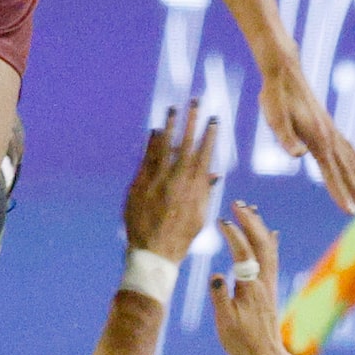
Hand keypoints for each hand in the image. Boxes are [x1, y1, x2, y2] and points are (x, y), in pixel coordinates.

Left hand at [123, 104, 217, 261]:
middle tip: (196, 102)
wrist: (153, 252)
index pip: (204, 153)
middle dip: (192, 120)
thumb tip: (215, 173)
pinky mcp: (140, 184)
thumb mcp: (200, 216)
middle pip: (185, 143)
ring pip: (164, 146)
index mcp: (194, 187)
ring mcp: (157, 180)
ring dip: (170, 125)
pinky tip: (155, 130)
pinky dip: (151, 143)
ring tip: (174, 108)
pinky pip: (146, 158)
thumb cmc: (180, 236)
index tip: (214, 119)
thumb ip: (206, 192)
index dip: (210, 135)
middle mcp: (176, 180)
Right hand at [209, 203, 285, 354]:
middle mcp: (264, 282)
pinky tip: (271, 233)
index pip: (244, 253)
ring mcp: (269, 284)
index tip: (222, 220)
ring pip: (269, 248)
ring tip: (250, 209)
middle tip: (238, 203)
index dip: (234, 234)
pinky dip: (271, 242)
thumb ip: (220, 298)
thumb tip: (216, 275)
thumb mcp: (225, 323)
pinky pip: (273, 258)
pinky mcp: (270, 288)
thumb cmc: (242, 342)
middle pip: (261, 244)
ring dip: (259, 227)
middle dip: (250, 221)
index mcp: (251, 288)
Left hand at [259, 54, 354, 213]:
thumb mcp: (274, 117)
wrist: (283, 70)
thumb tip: (298, 156)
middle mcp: (330, 137)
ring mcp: (332, 132)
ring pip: (353, 163)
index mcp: (317, 139)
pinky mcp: (330, 128)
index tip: (351, 212)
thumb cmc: (274, 96)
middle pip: (347, 172)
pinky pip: (351, 150)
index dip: (340, 194)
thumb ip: (286, 138)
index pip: (330, 173)